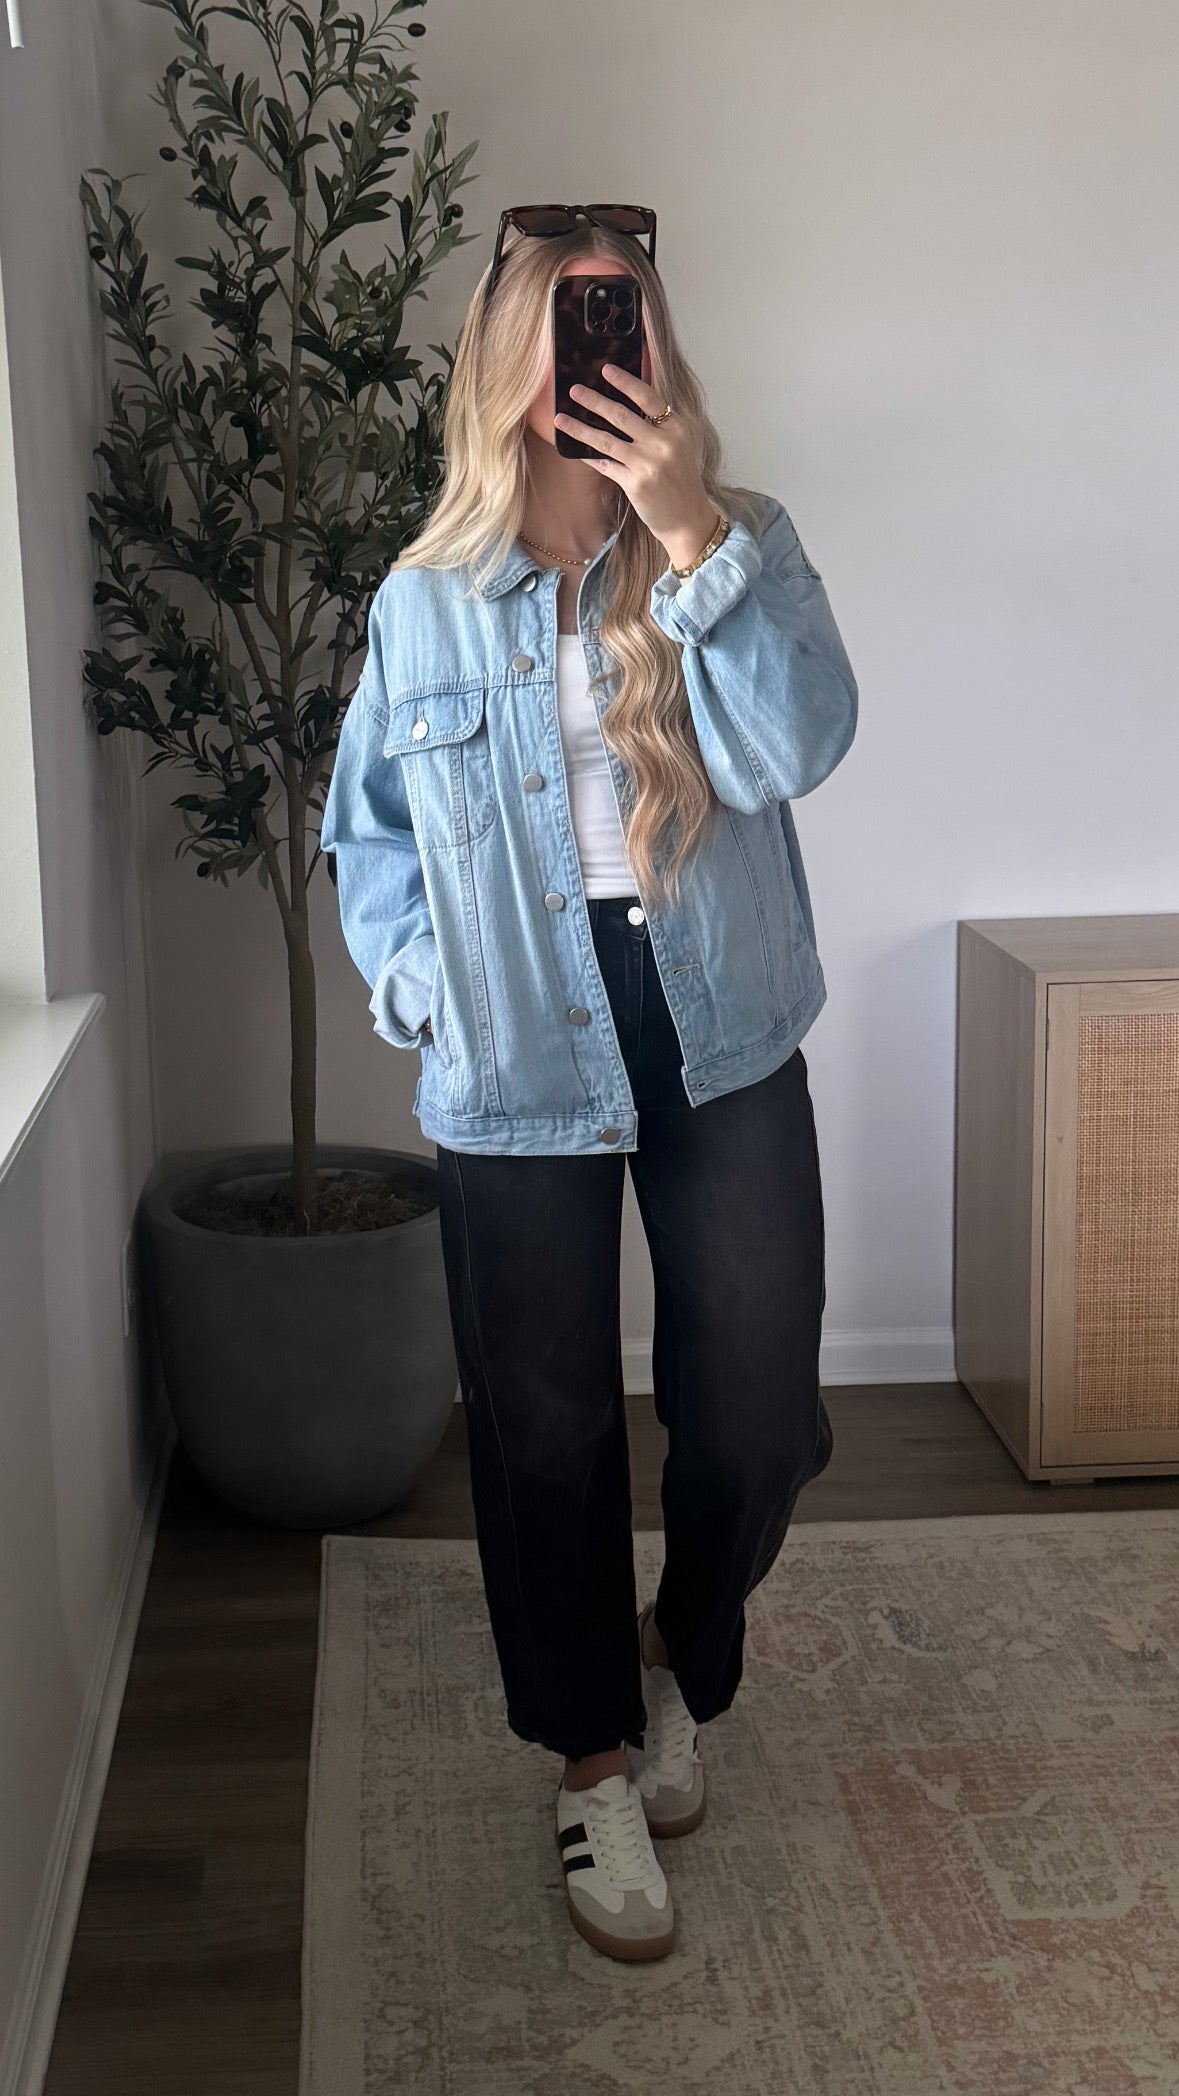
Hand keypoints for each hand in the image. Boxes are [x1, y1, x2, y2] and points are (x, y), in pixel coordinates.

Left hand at [553, 364, 719, 569]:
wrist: (687, 518)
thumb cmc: (680, 480)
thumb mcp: (678, 446)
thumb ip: (658, 425)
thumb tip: (626, 404)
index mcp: (676, 428)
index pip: (648, 397)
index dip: (625, 382)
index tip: (606, 370)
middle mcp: (663, 443)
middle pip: (622, 415)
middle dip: (594, 400)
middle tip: (574, 389)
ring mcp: (648, 464)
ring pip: (606, 439)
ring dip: (580, 428)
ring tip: (561, 418)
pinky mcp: (635, 484)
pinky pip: (605, 465)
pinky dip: (588, 456)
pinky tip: (573, 449)